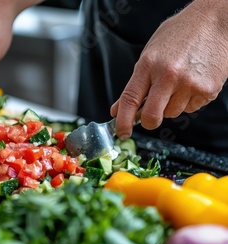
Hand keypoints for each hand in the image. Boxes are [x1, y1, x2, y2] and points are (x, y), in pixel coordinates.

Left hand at [110, 0, 227, 138]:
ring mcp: (189, 83)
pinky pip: (191, 108)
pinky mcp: (208, 89)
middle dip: (148, 121)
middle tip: (149, 117)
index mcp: (148, 64)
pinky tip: (192, 81)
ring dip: (171, 106)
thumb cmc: (180, 34)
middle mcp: (168, 75)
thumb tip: (118, 108)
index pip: (129, 100)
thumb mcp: (150, 52)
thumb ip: (135, 82)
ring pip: (172, 113)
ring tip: (178, 83)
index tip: (121, 132)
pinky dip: (188, 101)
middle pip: (151, 116)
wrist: (215, 21)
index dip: (122, 121)